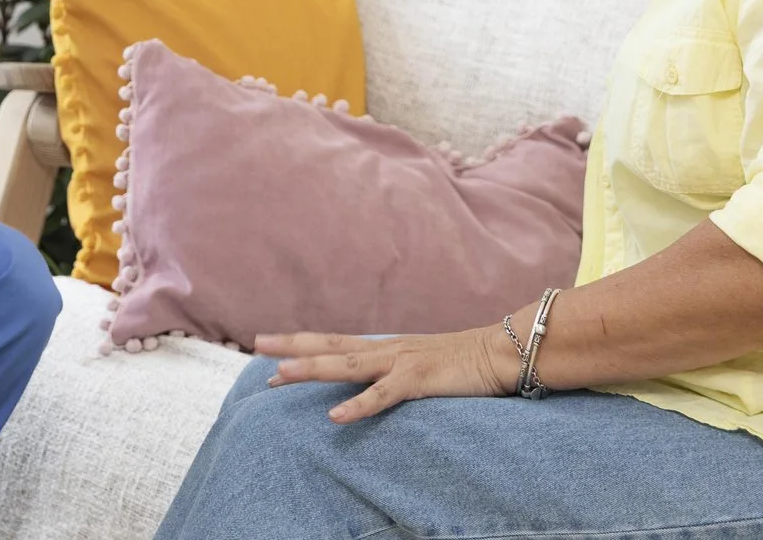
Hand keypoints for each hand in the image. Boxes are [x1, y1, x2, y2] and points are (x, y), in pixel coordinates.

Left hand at [258, 325, 526, 422]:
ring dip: (313, 369)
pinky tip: (335, 417)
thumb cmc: (466, 363)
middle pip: (331, 345)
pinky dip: (359, 405)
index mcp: (386, 348)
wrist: (505, 352)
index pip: (335, 345)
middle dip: (292, 345)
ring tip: (280, 374)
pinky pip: (384, 395)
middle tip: (256, 344)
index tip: (268, 354)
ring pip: (348, 366)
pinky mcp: (420, 379)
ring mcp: (402, 362)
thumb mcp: (422, 367)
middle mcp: (387, 349)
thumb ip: (395, 372)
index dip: (302, 347)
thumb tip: (372, 383)